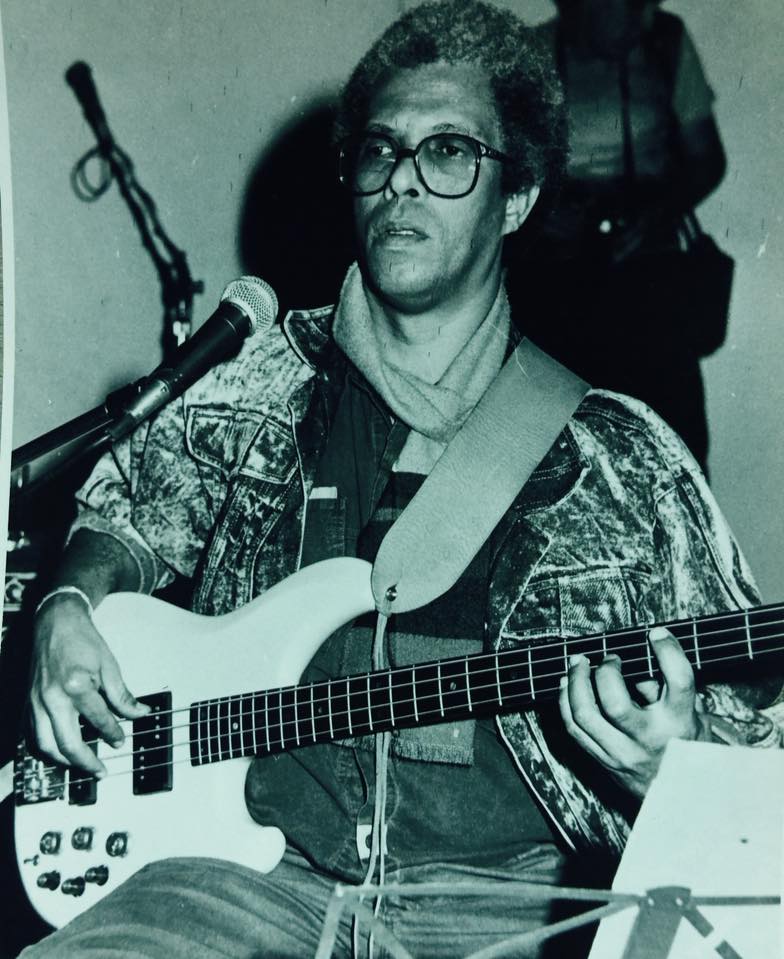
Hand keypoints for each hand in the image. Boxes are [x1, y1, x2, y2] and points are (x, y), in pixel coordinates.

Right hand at [29, 593, 148, 775]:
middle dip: (86, 762)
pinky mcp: (28, 703)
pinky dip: (46, 748)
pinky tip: (60, 753)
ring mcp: (36, 702)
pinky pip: (32, 734)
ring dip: (64, 761)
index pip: (98, 719)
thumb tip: (139, 713)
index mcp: (76, 685)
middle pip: (67, 742)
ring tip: (82, 765)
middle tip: (101, 771)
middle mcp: (52, 697)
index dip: (113, 733)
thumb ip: (122, 694)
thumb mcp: (109, 664)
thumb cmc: (83, 641)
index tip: (121, 741)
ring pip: (44, 745)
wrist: (55, 623)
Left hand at [558, 627, 709, 796]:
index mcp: (679, 724)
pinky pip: (574, 729)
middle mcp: (649, 740)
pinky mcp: (603, 760)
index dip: (668, 652)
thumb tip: (633, 664)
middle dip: (605, 672)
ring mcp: (622, 753)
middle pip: (614, 703)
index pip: (678, 681)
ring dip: (575, 682)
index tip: (657, 634)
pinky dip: (565, 701)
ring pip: (585, 715)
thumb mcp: (691, 715)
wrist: (683, 796)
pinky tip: (567, 684)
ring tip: (578, 662)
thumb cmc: (685, 744)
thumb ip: (663, 688)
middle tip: (609, 658)